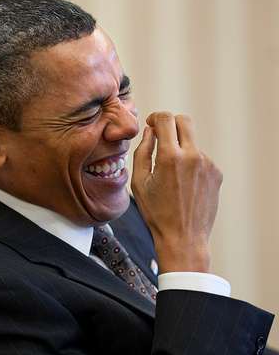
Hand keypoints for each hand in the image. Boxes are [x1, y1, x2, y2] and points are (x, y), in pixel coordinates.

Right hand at [131, 112, 222, 273]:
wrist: (183, 237)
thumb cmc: (156, 213)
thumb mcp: (139, 182)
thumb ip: (142, 152)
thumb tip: (150, 132)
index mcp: (170, 157)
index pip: (166, 119)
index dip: (156, 117)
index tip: (151, 124)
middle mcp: (193, 156)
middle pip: (184, 121)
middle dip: (170, 123)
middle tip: (161, 135)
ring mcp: (208, 164)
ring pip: (191, 143)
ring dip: (180, 148)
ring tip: (170, 175)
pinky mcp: (216, 173)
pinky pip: (201, 158)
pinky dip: (190, 163)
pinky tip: (183, 184)